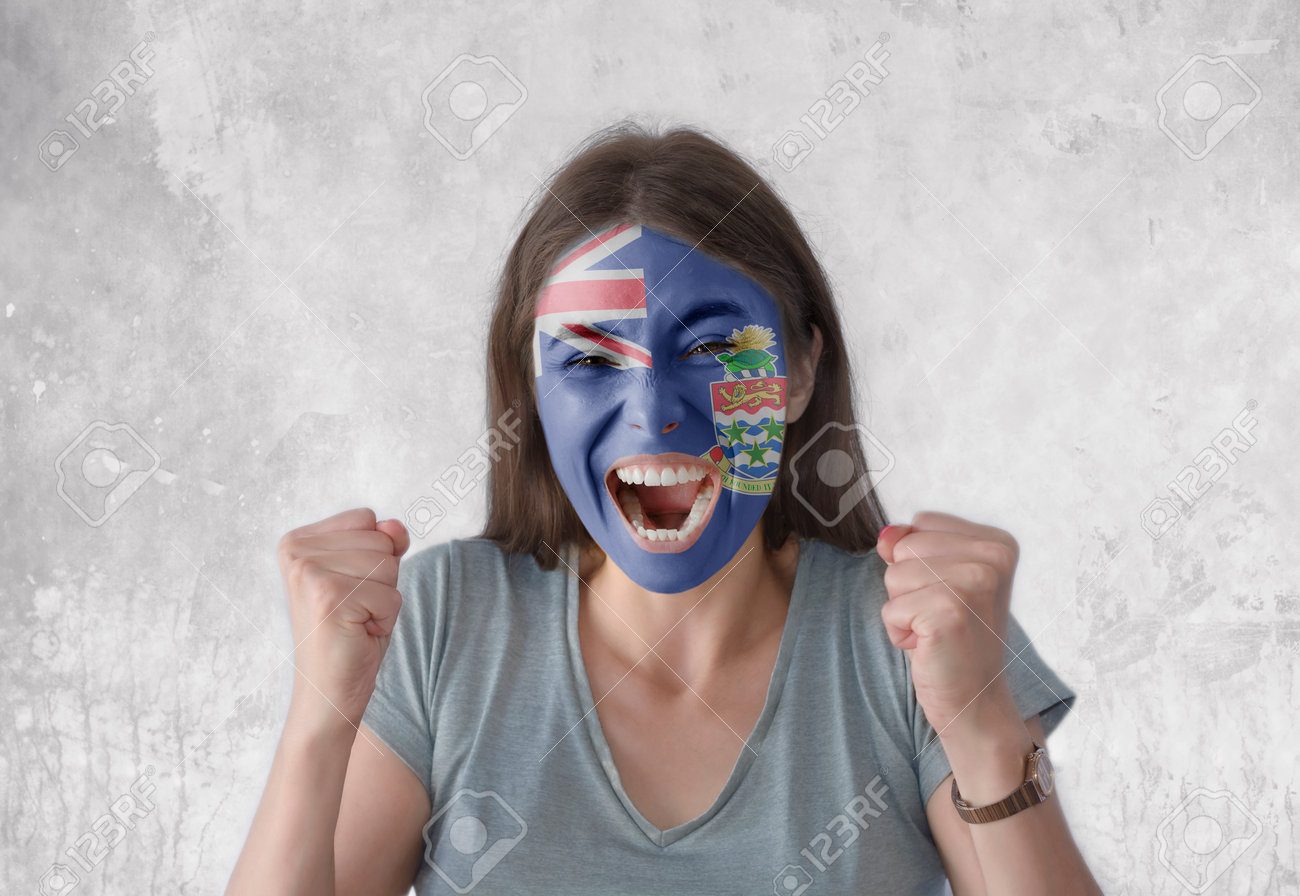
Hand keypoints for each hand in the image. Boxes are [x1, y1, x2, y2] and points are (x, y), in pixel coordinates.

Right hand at [276, 507, 409, 731]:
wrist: (327, 694)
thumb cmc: (351, 634)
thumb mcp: (371, 577)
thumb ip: (384, 543)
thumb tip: (396, 527)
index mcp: (298, 541)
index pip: (368, 519)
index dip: (374, 557)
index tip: (349, 590)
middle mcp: (296, 551)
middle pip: (381, 540)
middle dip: (381, 580)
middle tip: (353, 611)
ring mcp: (309, 573)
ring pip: (389, 565)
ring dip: (384, 599)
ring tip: (354, 621)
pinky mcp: (328, 597)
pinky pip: (391, 594)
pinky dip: (385, 619)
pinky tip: (358, 634)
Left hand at [877, 511, 1019, 736]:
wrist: (975, 699)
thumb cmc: (954, 637)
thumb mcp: (932, 580)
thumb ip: (909, 545)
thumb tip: (887, 534)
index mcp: (997, 543)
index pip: (920, 524)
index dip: (919, 563)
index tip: (948, 595)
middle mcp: (993, 557)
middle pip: (904, 547)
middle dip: (908, 586)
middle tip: (939, 616)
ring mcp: (975, 582)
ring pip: (893, 576)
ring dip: (904, 610)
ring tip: (935, 630)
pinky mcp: (950, 612)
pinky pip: (891, 609)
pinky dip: (900, 633)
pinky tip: (930, 646)